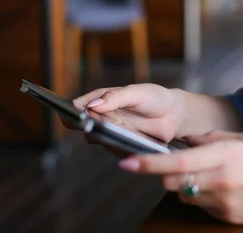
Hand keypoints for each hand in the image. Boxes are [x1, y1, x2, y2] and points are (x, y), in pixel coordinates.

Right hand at [67, 84, 183, 143]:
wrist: (174, 115)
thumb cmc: (154, 98)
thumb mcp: (137, 93)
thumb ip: (116, 97)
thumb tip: (93, 105)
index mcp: (101, 100)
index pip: (78, 105)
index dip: (69, 110)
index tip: (68, 113)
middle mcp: (101, 116)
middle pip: (82, 125)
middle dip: (85, 126)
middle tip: (91, 125)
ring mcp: (111, 132)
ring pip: (97, 139)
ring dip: (104, 137)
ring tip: (116, 133)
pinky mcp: (121, 146)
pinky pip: (114, 150)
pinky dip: (120, 147)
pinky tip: (132, 142)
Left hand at [117, 131, 242, 225]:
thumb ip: (212, 137)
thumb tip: (187, 139)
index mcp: (224, 155)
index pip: (176, 163)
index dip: (148, 164)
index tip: (126, 162)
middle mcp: (220, 181)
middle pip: (173, 183)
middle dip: (166, 174)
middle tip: (175, 164)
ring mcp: (224, 203)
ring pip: (186, 196)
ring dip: (186, 186)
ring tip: (209, 175)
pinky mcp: (228, 218)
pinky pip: (202, 207)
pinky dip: (203, 197)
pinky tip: (223, 189)